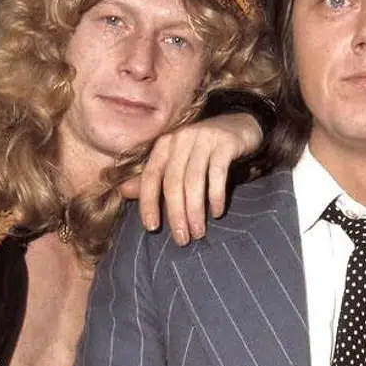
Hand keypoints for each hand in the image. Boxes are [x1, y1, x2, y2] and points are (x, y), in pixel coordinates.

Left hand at [123, 113, 262, 244]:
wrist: (241, 125)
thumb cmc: (205, 149)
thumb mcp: (177, 162)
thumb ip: (154, 177)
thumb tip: (124, 192)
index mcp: (164, 144)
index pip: (151, 176)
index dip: (148, 203)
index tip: (152, 228)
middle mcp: (181, 139)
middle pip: (172, 181)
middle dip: (175, 213)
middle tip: (182, 239)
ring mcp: (203, 139)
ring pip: (194, 180)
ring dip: (195, 210)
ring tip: (198, 233)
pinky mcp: (225, 143)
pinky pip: (218, 173)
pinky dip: (216, 195)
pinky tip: (217, 212)